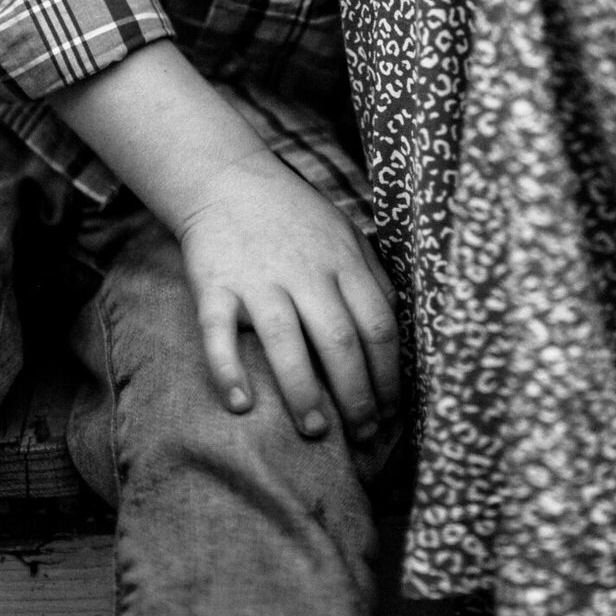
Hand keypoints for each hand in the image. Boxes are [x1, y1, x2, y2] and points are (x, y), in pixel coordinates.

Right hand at [176, 145, 399, 440]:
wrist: (229, 179)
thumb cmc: (296, 216)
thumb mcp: (345, 233)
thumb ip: (372, 276)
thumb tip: (399, 328)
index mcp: (343, 260)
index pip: (378, 324)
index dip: (389, 373)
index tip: (393, 411)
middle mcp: (305, 270)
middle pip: (339, 340)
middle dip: (357, 394)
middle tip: (365, 436)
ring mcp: (259, 278)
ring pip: (285, 341)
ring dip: (303, 392)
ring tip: (315, 431)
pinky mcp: (215, 284)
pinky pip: (219, 332)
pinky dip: (228, 370)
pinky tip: (241, 405)